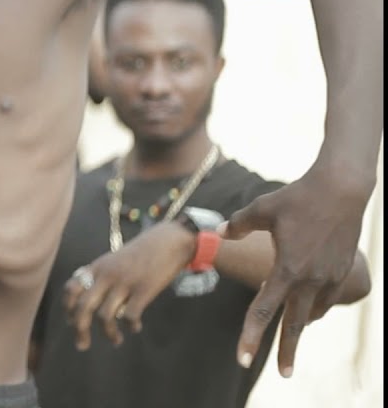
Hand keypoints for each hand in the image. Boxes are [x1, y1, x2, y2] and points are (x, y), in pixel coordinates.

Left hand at [63, 222, 193, 349]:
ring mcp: (124, 283)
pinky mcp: (143, 290)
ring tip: (116, 341)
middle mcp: (106, 275)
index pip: (71, 289)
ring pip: (105, 316)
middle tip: (82, 345)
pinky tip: (135, 328)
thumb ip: (99, 275)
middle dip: (80, 329)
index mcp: (97, 267)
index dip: (68, 308)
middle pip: (83, 307)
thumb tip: (87, 299)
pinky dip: (130, 326)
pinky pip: (129, 316)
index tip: (71, 322)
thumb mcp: (113, 260)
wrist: (168, 241)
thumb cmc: (141, 253)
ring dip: (108, 333)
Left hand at [222, 167, 370, 376]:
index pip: (263, 310)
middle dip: (287, 351)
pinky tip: (307, 309)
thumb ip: (238, 224)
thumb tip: (219, 233)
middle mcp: (310, 278)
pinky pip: (327, 299)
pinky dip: (315, 307)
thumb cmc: (298, 196)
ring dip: (300, 324)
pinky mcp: (342, 270)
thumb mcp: (260, 208)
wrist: (341, 188)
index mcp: (287, 268)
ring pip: (313, 311)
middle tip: (284, 375)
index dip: (251, 336)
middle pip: (295, 324)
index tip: (243, 359)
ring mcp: (330, 276)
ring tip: (290, 337)